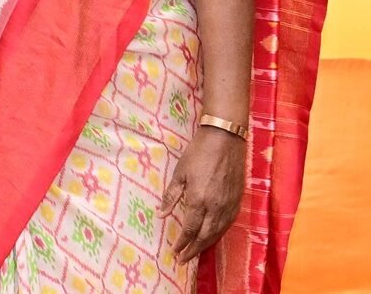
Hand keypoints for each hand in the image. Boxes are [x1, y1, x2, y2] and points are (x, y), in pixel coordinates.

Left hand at [158, 126, 246, 262]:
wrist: (225, 140)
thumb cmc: (198, 154)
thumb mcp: (179, 173)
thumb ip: (171, 196)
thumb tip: (161, 214)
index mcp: (199, 200)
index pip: (190, 229)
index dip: (182, 242)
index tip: (175, 251)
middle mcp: (216, 206)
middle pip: (205, 236)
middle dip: (194, 249)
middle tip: (184, 260)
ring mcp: (229, 204)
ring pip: (218, 232)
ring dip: (207, 245)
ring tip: (196, 252)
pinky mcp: (237, 200)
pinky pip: (228, 223)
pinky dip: (219, 233)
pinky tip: (212, 236)